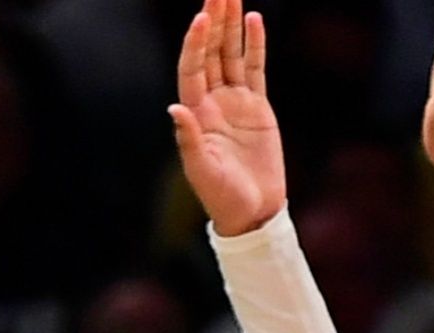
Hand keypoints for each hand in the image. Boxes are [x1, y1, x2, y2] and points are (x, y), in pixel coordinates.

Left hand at [169, 0, 283, 236]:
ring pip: (231, 54)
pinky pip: (254, 69)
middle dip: (214, 21)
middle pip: (211, 52)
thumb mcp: (203, 172)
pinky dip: (254, 45)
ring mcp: (236, 101)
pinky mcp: (257, 107)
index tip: (201, 18)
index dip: (196, 43)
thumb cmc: (223, 197)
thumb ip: (189, 140)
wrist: (252, 211)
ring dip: (232, 25)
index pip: (193, 68)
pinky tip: (255, 20)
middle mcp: (213, 101)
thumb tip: (176, 110)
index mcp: (196, 113)